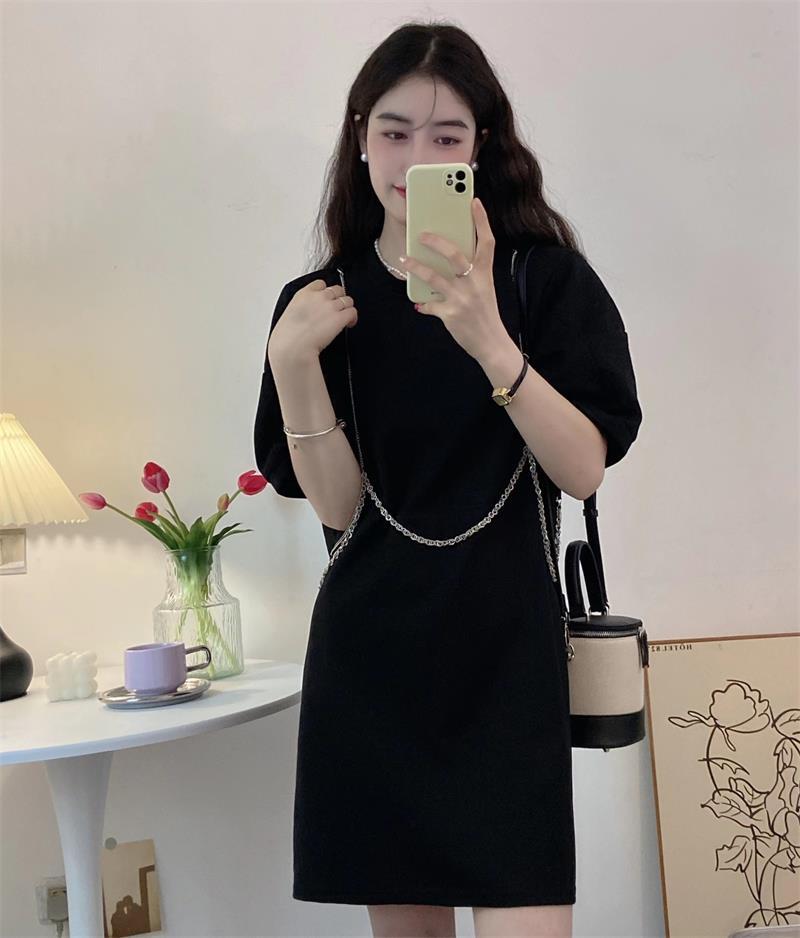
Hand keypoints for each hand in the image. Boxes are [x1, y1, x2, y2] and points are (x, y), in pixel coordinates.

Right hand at [267, 280, 357, 365]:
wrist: (293, 347)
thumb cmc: (287, 337)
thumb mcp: (288, 316)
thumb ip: (300, 310)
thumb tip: (305, 317)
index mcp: (303, 295)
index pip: (320, 284)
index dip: (325, 291)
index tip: (326, 299)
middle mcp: (318, 297)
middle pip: (337, 289)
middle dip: (338, 299)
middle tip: (337, 309)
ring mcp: (330, 306)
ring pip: (347, 300)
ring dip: (347, 308)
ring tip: (345, 318)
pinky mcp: (340, 317)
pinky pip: (353, 312)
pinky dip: (353, 318)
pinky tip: (349, 324)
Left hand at [398, 197, 506, 361]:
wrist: (491, 344)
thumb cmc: (485, 313)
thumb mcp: (484, 288)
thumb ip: (470, 273)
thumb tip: (446, 257)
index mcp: (485, 273)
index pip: (487, 242)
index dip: (481, 220)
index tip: (474, 201)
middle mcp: (475, 283)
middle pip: (455, 255)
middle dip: (436, 242)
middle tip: (422, 234)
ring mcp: (462, 299)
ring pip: (434, 277)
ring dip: (416, 267)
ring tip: (404, 260)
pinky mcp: (450, 314)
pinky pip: (430, 304)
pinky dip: (423, 303)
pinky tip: (419, 303)